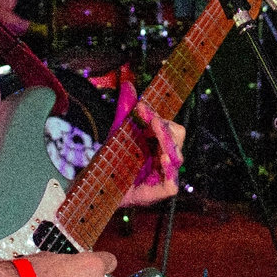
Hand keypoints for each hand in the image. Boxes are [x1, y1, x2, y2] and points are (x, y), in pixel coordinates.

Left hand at [109, 81, 184, 206]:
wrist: (99, 184)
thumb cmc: (115, 158)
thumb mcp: (119, 131)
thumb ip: (126, 109)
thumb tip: (128, 84)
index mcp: (159, 141)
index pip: (168, 124)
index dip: (156, 115)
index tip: (140, 107)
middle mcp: (165, 156)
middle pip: (177, 137)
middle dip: (165, 129)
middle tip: (152, 122)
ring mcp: (164, 175)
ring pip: (177, 158)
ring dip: (168, 145)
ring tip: (158, 136)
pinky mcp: (159, 192)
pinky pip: (172, 185)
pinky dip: (170, 173)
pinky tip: (164, 160)